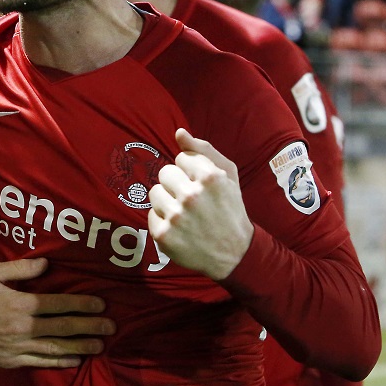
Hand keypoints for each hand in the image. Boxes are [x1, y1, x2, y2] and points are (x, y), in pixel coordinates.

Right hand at [0, 258, 114, 367]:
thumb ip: (19, 270)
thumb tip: (46, 264)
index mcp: (19, 304)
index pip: (58, 304)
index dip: (81, 304)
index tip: (100, 304)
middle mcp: (22, 327)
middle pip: (63, 327)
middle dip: (89, 327)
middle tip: (111, 326)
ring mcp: (17, 347)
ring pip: (56, 347)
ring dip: (80, 347)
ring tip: (100, 346)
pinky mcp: (10, 361)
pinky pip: (40, 362)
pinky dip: (59, 362)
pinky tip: (74, 361)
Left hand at [147, 128, 253, 279]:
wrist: (235, 253)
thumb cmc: (230, 208)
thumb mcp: (227, 175)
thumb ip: (203, 150)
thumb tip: (179, 132)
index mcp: (210, 178)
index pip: (180, 158)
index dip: (191, 172)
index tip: (202, 186)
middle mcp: (191, 196)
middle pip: (164, 173)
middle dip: (177, 184)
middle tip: (192, 201)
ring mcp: (176, 217)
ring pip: (154, 192)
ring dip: (167, 201)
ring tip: (185, 214)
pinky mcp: (163, 235)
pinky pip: (150, 214)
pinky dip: (163, 221)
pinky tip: (180, 229)